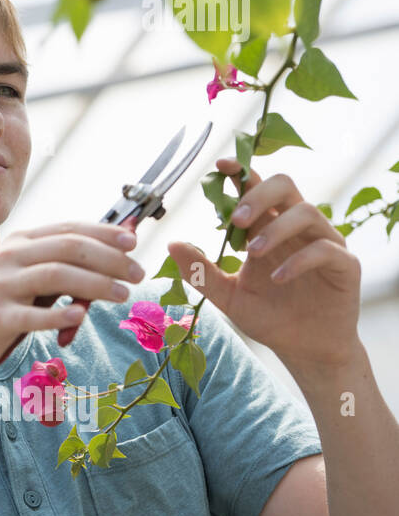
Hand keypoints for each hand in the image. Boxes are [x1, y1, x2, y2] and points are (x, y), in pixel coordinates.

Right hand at [0, 220, 144, 374]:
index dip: (104, 233)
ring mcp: (1, 287)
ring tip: (123, 294)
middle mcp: (10, 258)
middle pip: (69, 249)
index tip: (134, 241)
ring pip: (56, 275)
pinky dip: (57, 314)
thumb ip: (52, 266)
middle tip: (138, 273)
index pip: (68, 230)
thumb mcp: (17, 277)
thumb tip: (105, 258)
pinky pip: (31, 314)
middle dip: (110, 258)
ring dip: (96, 283)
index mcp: (18, 244)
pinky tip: (80, 315)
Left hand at [166, 159, 362, 373]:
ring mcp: (324, 243)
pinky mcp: (344, 265)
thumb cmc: (268, 317)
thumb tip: (171, 244)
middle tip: (237, 220)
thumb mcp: (227, 295)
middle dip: (258, 195)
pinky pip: (326, 249)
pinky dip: (299, 260)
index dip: (241, 172)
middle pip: (285, 185)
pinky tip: (278, 278)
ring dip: (276, 228)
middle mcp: (297, 228)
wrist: (302, 349)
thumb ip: (201, 271)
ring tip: (253, 253)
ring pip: (307, 212)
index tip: (221, 167)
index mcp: (268, 227)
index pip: (257, 188)